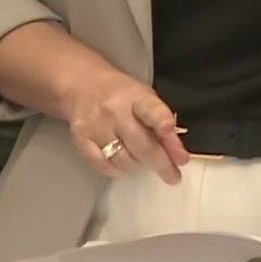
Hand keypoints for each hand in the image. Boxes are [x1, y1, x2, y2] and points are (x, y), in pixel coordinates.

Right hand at [66, 73, 188, 183]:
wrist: (83, 85)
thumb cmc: (122, 95)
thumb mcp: (146, 100)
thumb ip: (163, 126)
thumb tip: (179, 157)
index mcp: (135, 97)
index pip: (150, 109)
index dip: (161, 120)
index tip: (169, 130)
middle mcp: (115, 111)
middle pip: (140, 144)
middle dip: (161, 163)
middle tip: (173, 176)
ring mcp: (96, 126)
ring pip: (123, 159)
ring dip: (138, 165)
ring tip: (142, 159)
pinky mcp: (81, 139)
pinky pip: (103, 165)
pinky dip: (117, 169)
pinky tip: (123, 163)